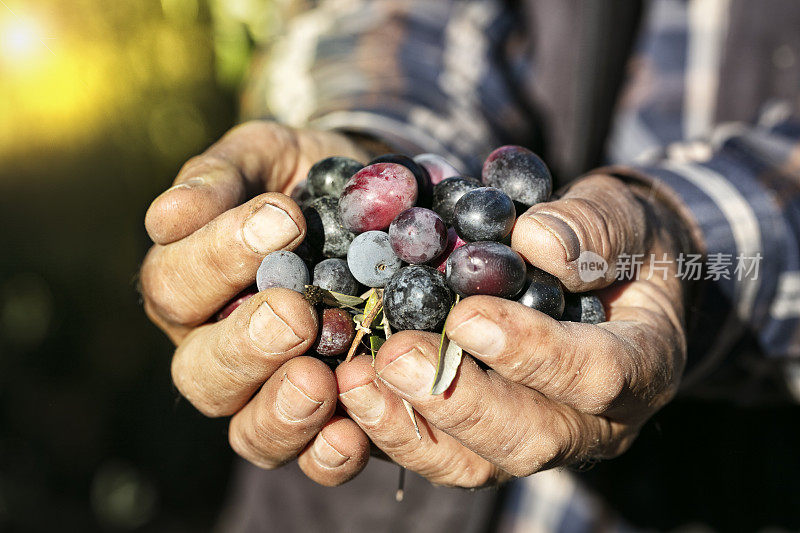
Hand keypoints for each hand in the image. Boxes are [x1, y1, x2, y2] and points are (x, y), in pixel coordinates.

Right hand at [140, 121, 374, 485]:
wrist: (380, 208)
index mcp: (190, 283)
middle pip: (200, 372)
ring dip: (279, 411)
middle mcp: (218, 346)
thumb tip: (167, 216)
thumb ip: (220, 176)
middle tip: (295, 314)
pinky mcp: (327, 418)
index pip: (175, 284)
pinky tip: (351, 435)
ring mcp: (271, 390)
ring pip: (246, 429)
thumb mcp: (266, 155)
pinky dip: (326, 456)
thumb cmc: (307, 179)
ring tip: (318, 380)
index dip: (218, 258)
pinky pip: (311, 459)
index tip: (284, 220)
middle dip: (245, 346)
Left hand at [336, 175, 691, 485]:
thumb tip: (537, 243)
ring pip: (476, 463)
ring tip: (356, 379)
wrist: (605, 276)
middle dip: (455, 400)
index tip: (465, 317)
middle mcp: (592, 421)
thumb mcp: (623, 217)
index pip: (597, 375)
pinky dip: (391, 429)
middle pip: (528, 438)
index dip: (531, 352)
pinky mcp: (486, 439)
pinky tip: (351, 389)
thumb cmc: (617, 242)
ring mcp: (537, 435)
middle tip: (394, 356)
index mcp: (642, 365)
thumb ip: (594, 228)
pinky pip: (439, 454)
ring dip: (410, 426)